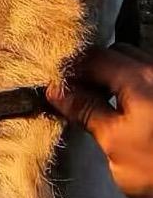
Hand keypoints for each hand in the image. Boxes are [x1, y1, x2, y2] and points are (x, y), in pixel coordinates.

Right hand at [47, 45, 152, 197]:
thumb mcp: (115, 143)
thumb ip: (85, 110)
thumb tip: (55, 90)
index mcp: (140, 77)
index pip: (92, 57)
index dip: (69, 69)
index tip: (54, 87)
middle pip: (114, 53)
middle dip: (93, 69)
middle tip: (77, 95)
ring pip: (134, 62)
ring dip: (113, 75)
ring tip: (101, 100)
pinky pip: (148, 76)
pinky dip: (132, 83)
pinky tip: (125, 105)